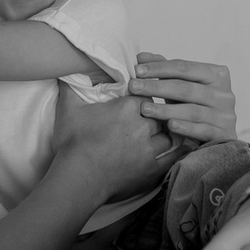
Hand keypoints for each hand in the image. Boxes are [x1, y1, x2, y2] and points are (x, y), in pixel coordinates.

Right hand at [52, 83, 176, 194]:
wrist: (78, 178)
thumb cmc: (73, 143)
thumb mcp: (68, 109)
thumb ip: (72, 86)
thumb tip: (67, 72)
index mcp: (127, 107)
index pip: (145, 96)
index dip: (143, 100)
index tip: (139, 104)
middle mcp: (143, 126)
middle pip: (160, 115)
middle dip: (156, 116)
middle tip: (151, 119)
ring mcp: (149, 149)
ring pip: (168, 135)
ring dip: (166, 133)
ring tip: (163, 133)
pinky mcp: (151, 170)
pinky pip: (172, 158)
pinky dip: (178, 153)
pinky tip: (182, 150)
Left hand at [129, 53, 236, 145]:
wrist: (216, 137)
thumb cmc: (195, 106)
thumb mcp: (181, 86)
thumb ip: (164, 70)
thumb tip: (142, 57)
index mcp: (217, 76)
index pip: (184, 68)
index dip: (159, 68)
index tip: (137, 70)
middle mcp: (224, 94)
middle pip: (186, 88)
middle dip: (157, 87)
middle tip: (135, 87)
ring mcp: (226, 115)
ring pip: (192, 110)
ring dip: (166, 109)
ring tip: (144, 109)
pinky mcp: (224, 134)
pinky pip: (203, 130)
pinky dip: (186, 127)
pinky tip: (169, 125)